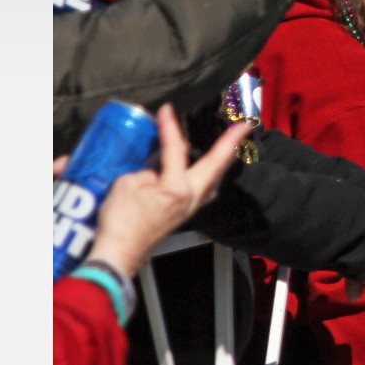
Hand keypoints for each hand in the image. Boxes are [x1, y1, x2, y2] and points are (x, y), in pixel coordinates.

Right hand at [86, 106, 249, 277]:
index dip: (170, 127)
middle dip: (232, 143)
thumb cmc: (120, 223)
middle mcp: (192, 197)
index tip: (167, 110)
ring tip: (233, 143)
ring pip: (214, 177)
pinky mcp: (184, 213)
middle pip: (217, 164)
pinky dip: (209, 174)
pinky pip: (204, 188)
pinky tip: (207, 169)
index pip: (176, 149)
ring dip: (223, 159)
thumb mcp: (126, 185)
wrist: (120, 254)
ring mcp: (191, 207)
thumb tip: (156, 169)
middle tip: (245, 124)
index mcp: (178, 187)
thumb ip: (146, 171)